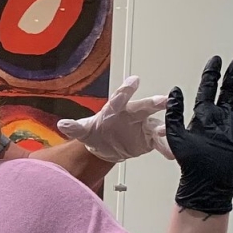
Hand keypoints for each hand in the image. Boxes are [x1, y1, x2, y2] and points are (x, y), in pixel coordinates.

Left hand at [57, 75, 171, 161]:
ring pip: (156, 124)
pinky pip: (159, 142)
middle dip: (154, 103)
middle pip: (144, 106)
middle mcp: (133, 113)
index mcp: (116, 109)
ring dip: (162, 127)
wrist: (105, 147)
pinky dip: (165, 147)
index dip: (127, 89)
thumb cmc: (96, 132)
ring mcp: (143, 125)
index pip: (120, 98)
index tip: (134, 80)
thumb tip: (62, 124)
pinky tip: (170, 152)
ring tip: (164, 131)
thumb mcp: (84, 130)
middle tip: (164, 100)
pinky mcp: (150, 139)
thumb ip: (74, 127)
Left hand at [167, 54, 232, 214]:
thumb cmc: (190, 161)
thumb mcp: (176, 134)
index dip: (212, 74)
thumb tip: (174, 90)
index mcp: (203, 115)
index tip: (216, 60)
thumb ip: (175, 111)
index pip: (209, 88)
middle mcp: (221, 117)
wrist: (206, 179)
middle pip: (229, 90)